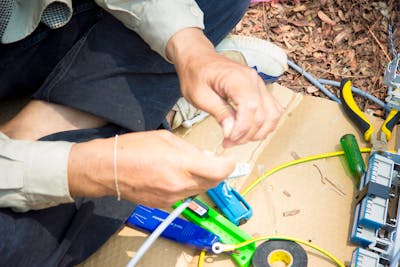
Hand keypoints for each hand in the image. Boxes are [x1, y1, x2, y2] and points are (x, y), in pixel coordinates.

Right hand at [68, 130, 234, 207]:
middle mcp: (178, 184)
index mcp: (180, 164)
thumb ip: (190, 149)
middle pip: (213, 182)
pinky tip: (177, 174)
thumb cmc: (132, 149)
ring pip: (200, 190)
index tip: (230, 158)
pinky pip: (186, 195)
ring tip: (193, 165)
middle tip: (215, 159)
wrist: (108, 169)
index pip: (218, 171)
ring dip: (204, 178)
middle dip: (218, 171)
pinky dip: (189, 185)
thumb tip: (206, 157)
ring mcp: (172, 197)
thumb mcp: (165, 138)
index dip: (229, 165)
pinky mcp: (165, 204)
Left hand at [166, 28, 282, 146]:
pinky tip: (248, 131)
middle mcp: (253, 79)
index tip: (229, 139)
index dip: (242, 129)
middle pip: (263, 114)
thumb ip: (219, 113)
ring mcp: (259, 84)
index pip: (250, 108)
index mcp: (237, 78)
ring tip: (238, 138)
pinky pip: (272, 110)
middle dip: (247, 134)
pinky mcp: (259, 90)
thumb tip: (232, 132)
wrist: (198, 59)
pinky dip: (264, 124)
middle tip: (228, 142)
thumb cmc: (196, 74)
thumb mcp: (200, 96)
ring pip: (272, 114)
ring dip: (258, 132)